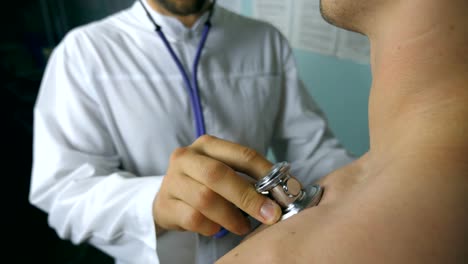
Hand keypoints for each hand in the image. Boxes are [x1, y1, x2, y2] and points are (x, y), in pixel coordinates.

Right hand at [153, 135, 282, 235]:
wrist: (167, 199)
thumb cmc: (203, 184)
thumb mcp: (224, 172)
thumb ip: (248, 178)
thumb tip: (282, 193)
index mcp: (207, 145)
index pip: (241, 154)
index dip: (265, 172)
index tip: (283, 191)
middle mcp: (186, 158)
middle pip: (219, 175)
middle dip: (248, 197)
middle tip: (269, 215)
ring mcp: (172, 180)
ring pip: (205, 199)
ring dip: (231, 216)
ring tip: (243, 226)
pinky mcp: (165, 204)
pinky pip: (194, 218)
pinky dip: (212, 227)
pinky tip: (217, 228)